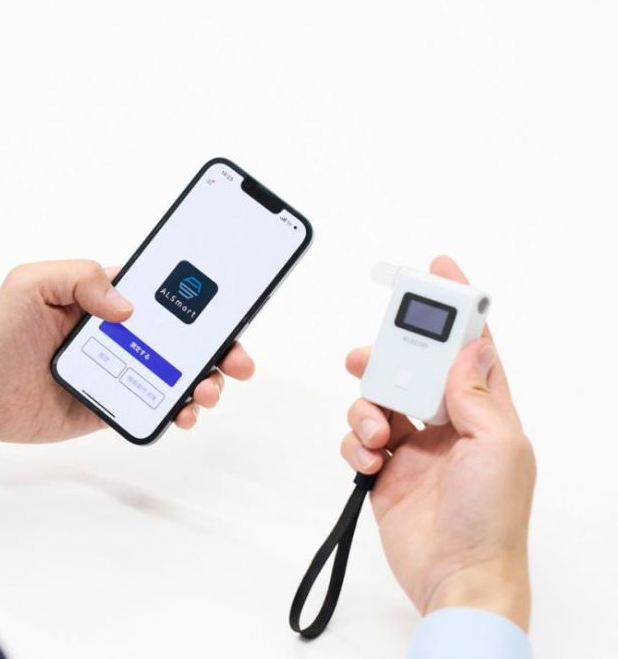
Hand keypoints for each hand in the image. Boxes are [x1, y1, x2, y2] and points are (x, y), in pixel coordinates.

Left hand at [0, 260, 254, 442]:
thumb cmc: (1, 332)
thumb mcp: (30, 284)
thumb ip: (78, 276)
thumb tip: (127, 307)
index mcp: (114, 299)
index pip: (170, 293)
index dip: (204, 299)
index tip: (231, 306)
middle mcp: (129, 333)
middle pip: (190, 336)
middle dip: (224, 346)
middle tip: (239, 360)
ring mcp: (128, 368)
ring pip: (184, 372)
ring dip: (209, 380)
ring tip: (207, 391)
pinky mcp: (121, 400)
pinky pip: (161, 404)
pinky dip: (181, 410)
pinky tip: (184, 413)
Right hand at [340, 256, 535, 630]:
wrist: (455, 579)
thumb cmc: (492, 519)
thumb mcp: (499, 447)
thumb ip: (476, 394)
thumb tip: (471, 347)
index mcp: (483, 411)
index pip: (471, 347)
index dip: (458, 308)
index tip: (439, 272)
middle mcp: (448, 423)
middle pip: (412, 368)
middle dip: (388, 358)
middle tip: (367, 357)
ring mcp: (414, 447)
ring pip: (377, 401)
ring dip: (366, 409)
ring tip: (376, 434)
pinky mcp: (384, 470)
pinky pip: (357, 439)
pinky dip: (354, 443)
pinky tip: (368, 460)